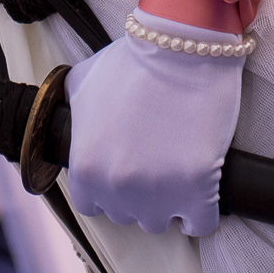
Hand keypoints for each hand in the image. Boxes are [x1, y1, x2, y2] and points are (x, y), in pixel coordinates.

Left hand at [65, 16, 243, 235]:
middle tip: (150, 163)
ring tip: (174, 171)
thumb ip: (73, 116)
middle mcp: (116, 187)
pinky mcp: (198, 192)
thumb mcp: (83, 84)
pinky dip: (200, 212)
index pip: (90, 204)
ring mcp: (158, 193)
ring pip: (159, 222)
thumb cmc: (133, 62)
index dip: (106, 189)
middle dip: (135, 193)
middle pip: (125, 213)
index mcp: (86, 166)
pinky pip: (200, 224)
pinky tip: (200, 190)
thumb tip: (73, 127)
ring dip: (166, 203)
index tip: (121, 173)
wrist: (180, 48)